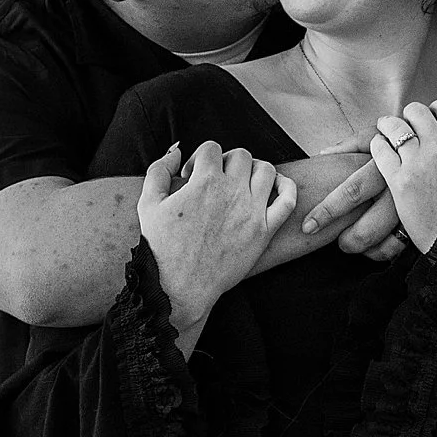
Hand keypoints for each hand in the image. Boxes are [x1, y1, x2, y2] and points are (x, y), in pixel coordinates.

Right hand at [137, 140, 296, 330]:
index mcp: (205, 182)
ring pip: (266, 170)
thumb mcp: (148, 203)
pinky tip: (274, 188)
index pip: (212, 148)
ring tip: (241, 182)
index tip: (192, 177)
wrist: (179, 288)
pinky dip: (286, 188)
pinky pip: (287, 201)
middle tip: (215, 181)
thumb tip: (176, 151)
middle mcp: (232, 192)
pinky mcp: (264, 232)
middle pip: (240, 155)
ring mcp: (251, 211)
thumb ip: (159, 170)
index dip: (199, 158)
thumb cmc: (162, 248)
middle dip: (225, 162)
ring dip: (254, 170)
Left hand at [371, 100, 436, 253]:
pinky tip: (381, 150)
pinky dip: (378, 144)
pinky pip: (380, 149)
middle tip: (410, 127)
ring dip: (390, 125)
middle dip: (413, 116)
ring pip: (395, 125)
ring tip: (388, 132)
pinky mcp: (399, 182)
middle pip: (417, 111)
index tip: (433, 122)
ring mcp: (418, 164)